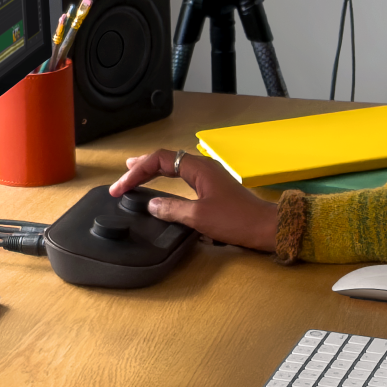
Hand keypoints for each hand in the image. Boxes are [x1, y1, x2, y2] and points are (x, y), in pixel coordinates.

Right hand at [107, 147, 290, 254]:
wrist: (265, 227)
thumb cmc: (237, 220)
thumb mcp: (199, 217)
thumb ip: (172, 209)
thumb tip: (151, 204)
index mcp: (198, 168)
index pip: (159, 160)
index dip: (136, 171)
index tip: (121, 187)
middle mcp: (203, 167)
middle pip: (165, 159)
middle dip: (141, 167)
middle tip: (123, 177)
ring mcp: (209, 177)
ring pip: (174, 167)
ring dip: (154, 171)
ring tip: (136, 175)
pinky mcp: (213, 188)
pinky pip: (183, 177)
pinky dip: (167, 179)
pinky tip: (163, 186)